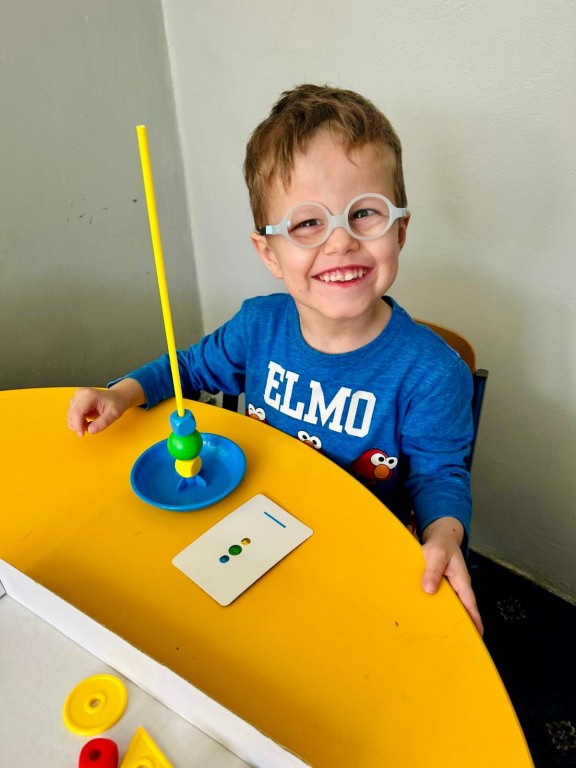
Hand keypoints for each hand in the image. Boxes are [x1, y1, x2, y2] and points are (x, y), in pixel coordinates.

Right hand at [67, 380, 144, 436]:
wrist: (116, 397)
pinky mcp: (74, 402)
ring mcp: (76, 398)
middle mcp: (80, 394)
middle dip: (79, 426)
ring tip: (93, 422)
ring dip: (79, 424)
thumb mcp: (114, 414)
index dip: (77, 425)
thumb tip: (91, 431)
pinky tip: (88, 421)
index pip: (77, 412)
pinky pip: (72, 416)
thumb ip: (103, 422)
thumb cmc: (116, 404)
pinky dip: (78, 422)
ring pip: (70, 417)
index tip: (82, 434)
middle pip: (72, 415)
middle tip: (93, 427)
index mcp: (88, 395)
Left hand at [421, 517, 483, 635]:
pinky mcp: (441, 585)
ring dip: (448, 618)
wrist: (440, 536)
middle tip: (459, 645)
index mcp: (461, 580)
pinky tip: (430, 617)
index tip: (478, 636)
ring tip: (443, 637)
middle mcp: (458, 586)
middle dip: (463, 625)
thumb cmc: (441, 544)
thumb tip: (430, 590)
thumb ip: (433, 570)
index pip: (470, 604)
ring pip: (451, 606)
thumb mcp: (436, 554)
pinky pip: (441, 599)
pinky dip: (438, 608)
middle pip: (462, 609)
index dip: (474, 620)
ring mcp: (450, 587)